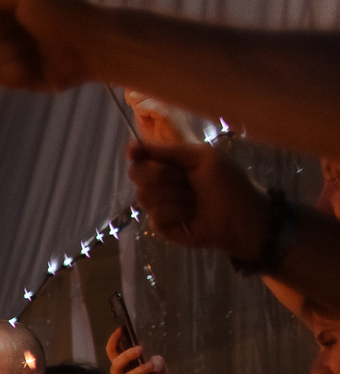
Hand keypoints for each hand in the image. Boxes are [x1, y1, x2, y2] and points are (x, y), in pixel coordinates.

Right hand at [0, 0, 99, 93]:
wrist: (89, 44)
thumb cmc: (61, 12)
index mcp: (4, 11)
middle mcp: (3, 34)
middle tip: (18, 31)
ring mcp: (9, 58)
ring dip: (9, 54)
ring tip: (33, 48)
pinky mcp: (19, 80)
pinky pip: (0, 79)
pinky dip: (17, 71)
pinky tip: (35, 66)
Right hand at [107, 334, 168, 373]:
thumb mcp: (160, 373)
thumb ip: (157, 363)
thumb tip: (152, 360)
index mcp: (122, 372)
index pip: (113, 354)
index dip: (115, 341)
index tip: (122, 328)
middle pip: (115, 366)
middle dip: (126, 356)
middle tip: (140, 349)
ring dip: (138, 371)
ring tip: (152, 367)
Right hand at [128, 138, 274, 259]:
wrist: (241, 215)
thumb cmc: (228, 183)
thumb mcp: (204, 157)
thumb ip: (170, 150)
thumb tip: (132, 146)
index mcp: (171, 164)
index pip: (142, 157)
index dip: (137, 154)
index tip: (135, 153)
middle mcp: (161, 184)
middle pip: (136, 174)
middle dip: (159, 174)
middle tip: (182, 178)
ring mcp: (160, 205)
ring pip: (144, 196)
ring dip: (173, 196)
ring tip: (193, 199)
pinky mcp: (162, 226)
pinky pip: (155, 216)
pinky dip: (176, 213)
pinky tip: (190, 214)